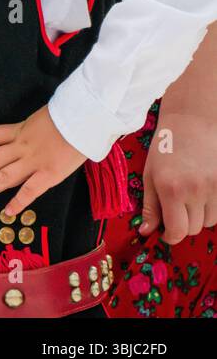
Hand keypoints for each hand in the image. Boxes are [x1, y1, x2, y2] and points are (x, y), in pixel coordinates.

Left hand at [0, 106, 85, 218]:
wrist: (87, 118)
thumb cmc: (71, 115)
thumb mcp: (44, 117)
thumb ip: (32, 128)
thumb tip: (26, 134)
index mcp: (19, 130)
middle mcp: (21, 147)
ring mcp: (34, 162)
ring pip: (3, 176)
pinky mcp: (49, 174)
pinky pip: (30, 190)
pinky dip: (19, 202)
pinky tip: (7, 212)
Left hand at [139, 105, 216, 243]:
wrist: (193, 122)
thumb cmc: (166, 147)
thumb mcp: (150, 175)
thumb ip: (150, 206)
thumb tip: (147, 231)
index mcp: (171, 188)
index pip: (177, 230)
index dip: (170, 236)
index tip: (166, 232)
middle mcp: (196, 190)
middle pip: (193, 228)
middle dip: (182, 224)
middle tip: (175, 209)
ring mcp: (216, 188)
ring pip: (209, 222)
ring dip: (198, 216)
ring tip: (189, 196)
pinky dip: (212, 208)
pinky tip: (203, 193)